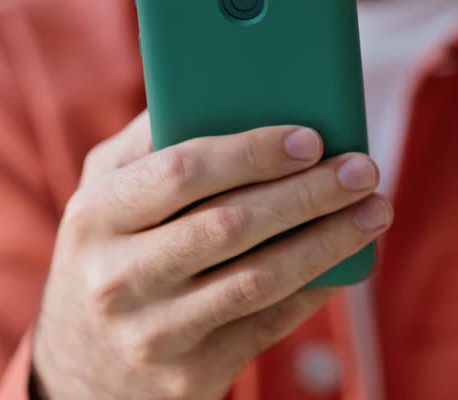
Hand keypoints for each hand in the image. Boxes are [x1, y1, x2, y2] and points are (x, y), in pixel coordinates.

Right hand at [32, 112, 391, 399]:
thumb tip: (228, 86)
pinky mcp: (191, 375)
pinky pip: (269, 324)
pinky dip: (315, 287)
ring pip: (260, 279)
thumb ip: (151, 140)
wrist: (82, 370)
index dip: (252, 152)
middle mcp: (117, 278)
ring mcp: (154, 333)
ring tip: (374, 211)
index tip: (310, 138)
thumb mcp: (103, 192)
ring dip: (329, 241)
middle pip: (231, 225)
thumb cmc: (108, 253)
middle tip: (362, 169)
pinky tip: (347, 259)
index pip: (182, 172)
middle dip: (308, 193)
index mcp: (95, 217)